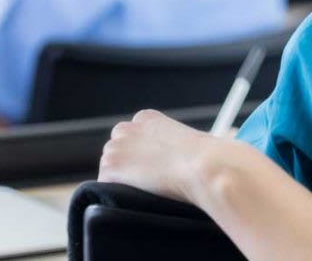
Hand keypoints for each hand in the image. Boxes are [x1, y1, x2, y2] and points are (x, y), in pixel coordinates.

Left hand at [99, 109, 224, 202]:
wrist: (204, 166)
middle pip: (116, 150)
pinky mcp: (111, 167)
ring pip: (109, 167)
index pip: (130, 137)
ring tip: (146, 188)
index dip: (140, 155)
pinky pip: (104, 184)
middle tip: (148, 180)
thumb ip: (171, 144)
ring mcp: (116, 147)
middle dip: (127, 165)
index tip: (152, 166)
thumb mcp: (187, 140)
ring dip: (122, 179)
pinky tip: (137, 194)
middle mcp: (127, 128)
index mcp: (146, 118)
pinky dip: (117, 192)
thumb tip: (174, 160)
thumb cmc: (207, 156)